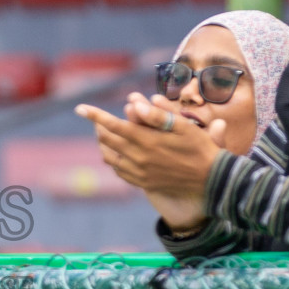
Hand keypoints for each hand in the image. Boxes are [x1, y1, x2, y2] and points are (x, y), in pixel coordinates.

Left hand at [77, 95, 221, 229]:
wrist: (210, 179)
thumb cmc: (199, 147)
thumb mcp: (182, 126)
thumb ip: (157, 115)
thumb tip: (133, 105)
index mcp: (145, 141)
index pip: (112, 125)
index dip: (94, 115)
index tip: (79, 108)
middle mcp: (137, 158)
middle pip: (107, 140)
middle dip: (98, 126)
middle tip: (96, 118)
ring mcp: (138, 172)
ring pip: (108, 156)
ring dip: (103, 143)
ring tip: (105, 133)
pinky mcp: (142, 183)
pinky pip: (118, 170)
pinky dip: (113, 158)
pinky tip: (117, 152)